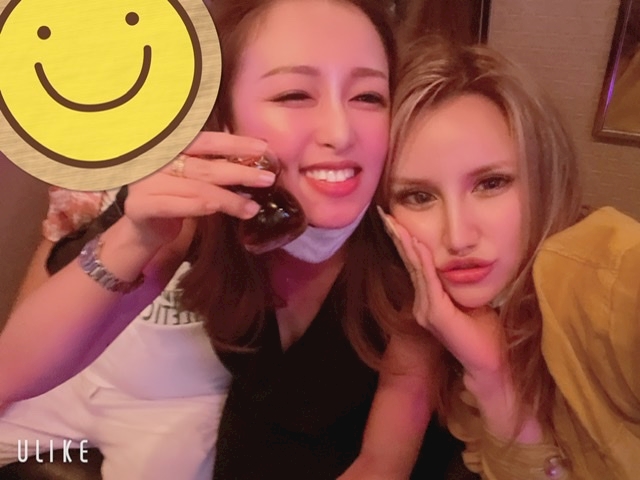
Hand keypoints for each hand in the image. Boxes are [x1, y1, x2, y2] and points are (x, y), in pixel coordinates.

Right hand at [124, 131, 276, 248]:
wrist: (142, 226)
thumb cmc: (174, 196)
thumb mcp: (195, 176)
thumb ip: (214, 164)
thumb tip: (255, 160)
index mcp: (172, 146)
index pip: (207, 140)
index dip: (236, 144)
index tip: (263, 148)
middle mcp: (157, 159)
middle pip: (206, 166)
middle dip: (240, 173)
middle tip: (268, 179)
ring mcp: (146, 182)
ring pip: (196, 189)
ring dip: (229, 199)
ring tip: (253, 208)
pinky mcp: (140, 205)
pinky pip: (174, 206)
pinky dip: (197, 207)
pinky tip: (217, 211)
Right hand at [378, 208, 544, 440]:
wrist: (492, 361)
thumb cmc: (487, 331)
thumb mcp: (472, 300)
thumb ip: (459, 284)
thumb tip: (461, 260)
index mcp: (429, 300)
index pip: (415, 265)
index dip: (406, 242)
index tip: (396, 220)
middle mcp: (422, 305)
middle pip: (409, 264)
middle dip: (398, 237)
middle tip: (386, 214)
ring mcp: (425, 310)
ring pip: (415, 269)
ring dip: (405, 244)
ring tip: (395, 224)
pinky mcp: (434, 314)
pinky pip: (427, 281)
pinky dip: (421, 260)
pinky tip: (416, 244)